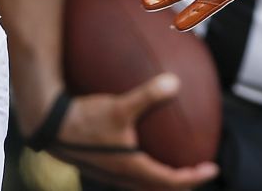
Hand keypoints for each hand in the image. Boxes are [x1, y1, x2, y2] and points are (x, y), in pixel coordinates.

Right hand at [35, 74, 219, 190]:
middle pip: (158, 187)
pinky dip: (146, 165)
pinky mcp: (101, 163)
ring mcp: (111, 171)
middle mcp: (122, 175)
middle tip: (198, 170)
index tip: (212, 169)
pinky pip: (131, 171)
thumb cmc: (84, 119)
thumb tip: (175, 82)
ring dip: (162, 176)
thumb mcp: (118, 106)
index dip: (194, 177)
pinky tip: (142, 143)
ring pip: (144, 182)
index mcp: (132, 168)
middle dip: (181, 181)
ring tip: (175, 161)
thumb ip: (148, 95)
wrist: (49, 125)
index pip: (170, 181)